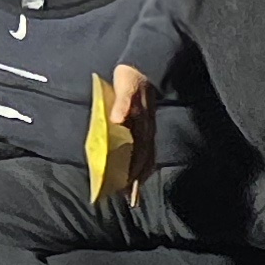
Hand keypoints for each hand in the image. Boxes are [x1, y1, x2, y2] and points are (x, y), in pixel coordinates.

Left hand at [94, 66, 157, 192]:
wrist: (142, 65)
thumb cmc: (131, 77)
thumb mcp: (125, 87)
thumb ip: (123, 104)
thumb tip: (117, 120)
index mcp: (141, 123)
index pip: (138, 153)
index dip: (133, 172)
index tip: (126, 189)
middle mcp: (147, 129)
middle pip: (144, 159)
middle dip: (136, 180)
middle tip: (130, 199)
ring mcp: (147, 128)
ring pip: (146, 156)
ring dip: (140, 174)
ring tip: (133, 192)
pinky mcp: (145, 125)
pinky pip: (146, 149)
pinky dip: (143, 162)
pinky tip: (138, 170)